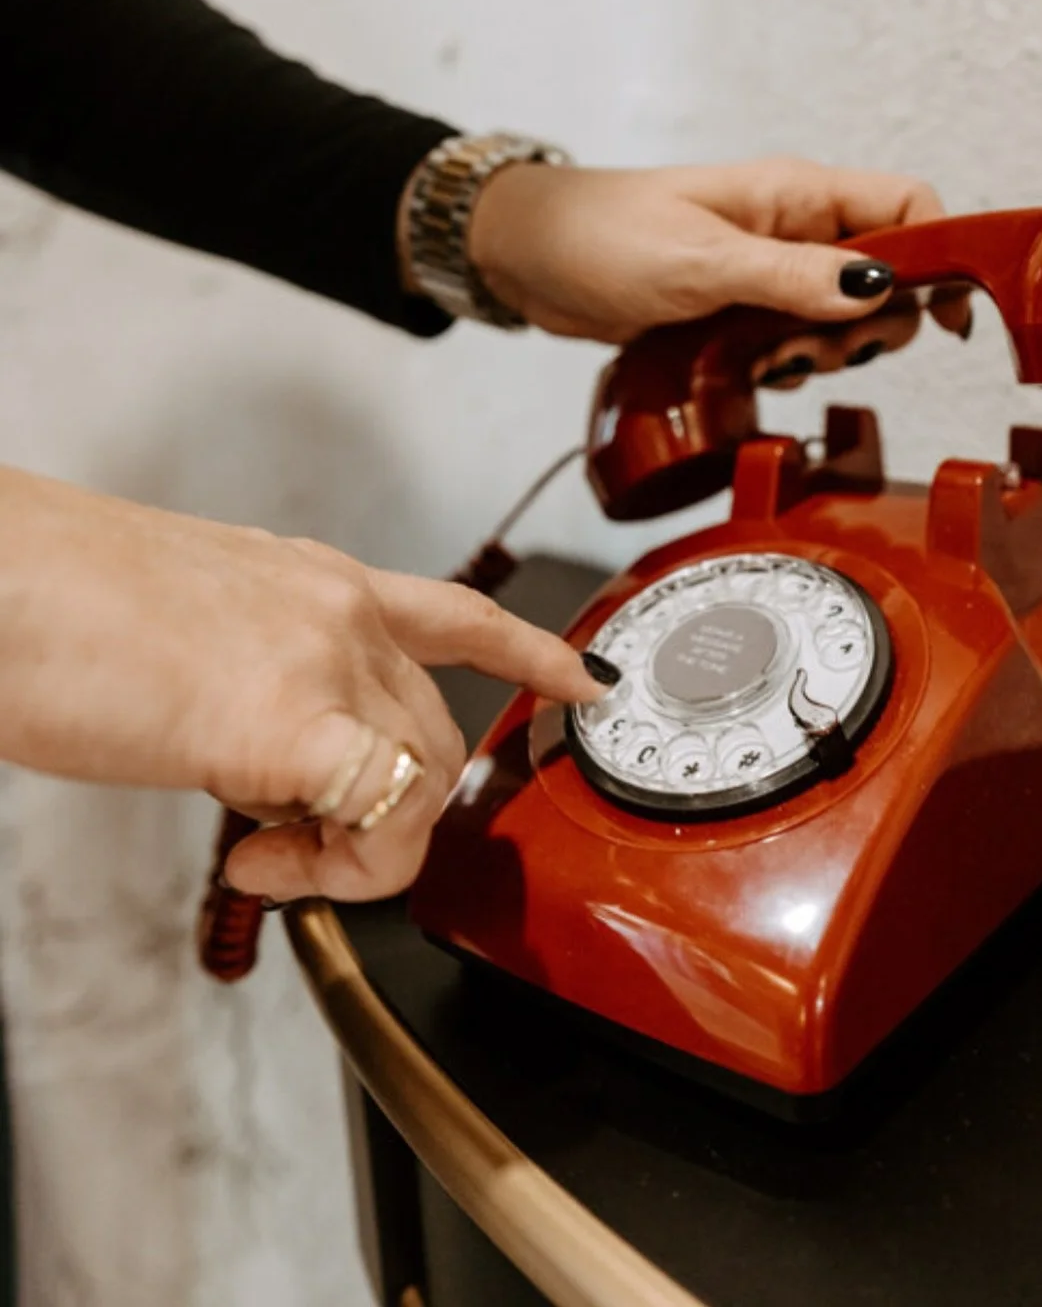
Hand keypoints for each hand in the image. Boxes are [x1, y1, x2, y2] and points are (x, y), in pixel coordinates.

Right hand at [0, 467, 598, 902]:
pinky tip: (268, 866)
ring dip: (359, 848)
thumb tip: (270, 760)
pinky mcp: (287, 717)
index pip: (458, 615)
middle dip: (390, 811)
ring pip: (421, 777)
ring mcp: (323, 655)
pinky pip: (380, 815)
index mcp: (317, 577)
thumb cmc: (56, 603)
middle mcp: (339, 607)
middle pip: (437, 731)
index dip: (533, 655)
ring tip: (264, 853)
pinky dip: (341, 868)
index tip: (582, 685)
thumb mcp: (192, 626)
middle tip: (294, 846)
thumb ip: (257, 678)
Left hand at [467, 157, 945, 343]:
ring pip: (842, 318)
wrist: (527, 256)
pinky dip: (786, 365)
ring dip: (822, 352)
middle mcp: (793, 227)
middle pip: (888, 277)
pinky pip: (795, 341)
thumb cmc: (602, 238)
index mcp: (796, 193)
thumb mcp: (701, 264)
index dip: (942, 258)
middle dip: (868, 326)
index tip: (944, 319)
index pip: (910, 205)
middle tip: (807, 350)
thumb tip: (879, 288)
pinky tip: (749, 374)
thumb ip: (790, 278)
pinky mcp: (740, 309)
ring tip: (766, 361)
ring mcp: (768, 269)